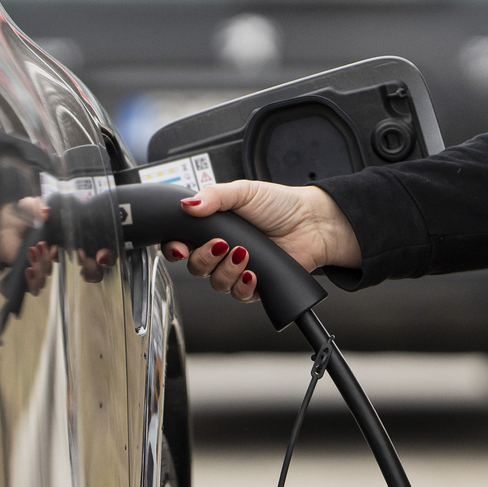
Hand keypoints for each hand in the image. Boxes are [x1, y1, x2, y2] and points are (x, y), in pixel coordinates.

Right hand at [160, 180, 360, 303]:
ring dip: (226, 270)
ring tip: (244, 253)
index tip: (180, 246)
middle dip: (204, 258)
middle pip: (195, 267)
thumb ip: (213, 195)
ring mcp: (238, 269)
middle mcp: (222, 250)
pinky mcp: (255, 285)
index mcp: (213, 227)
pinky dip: (243, 285)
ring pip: (215, 283)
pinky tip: (252, 272)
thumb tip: (187, 204)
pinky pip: (239, 295)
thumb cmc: (280, 205)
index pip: (181, 243)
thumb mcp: (244, 191)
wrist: (312, 222)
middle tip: (221, 243)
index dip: (175, 248)